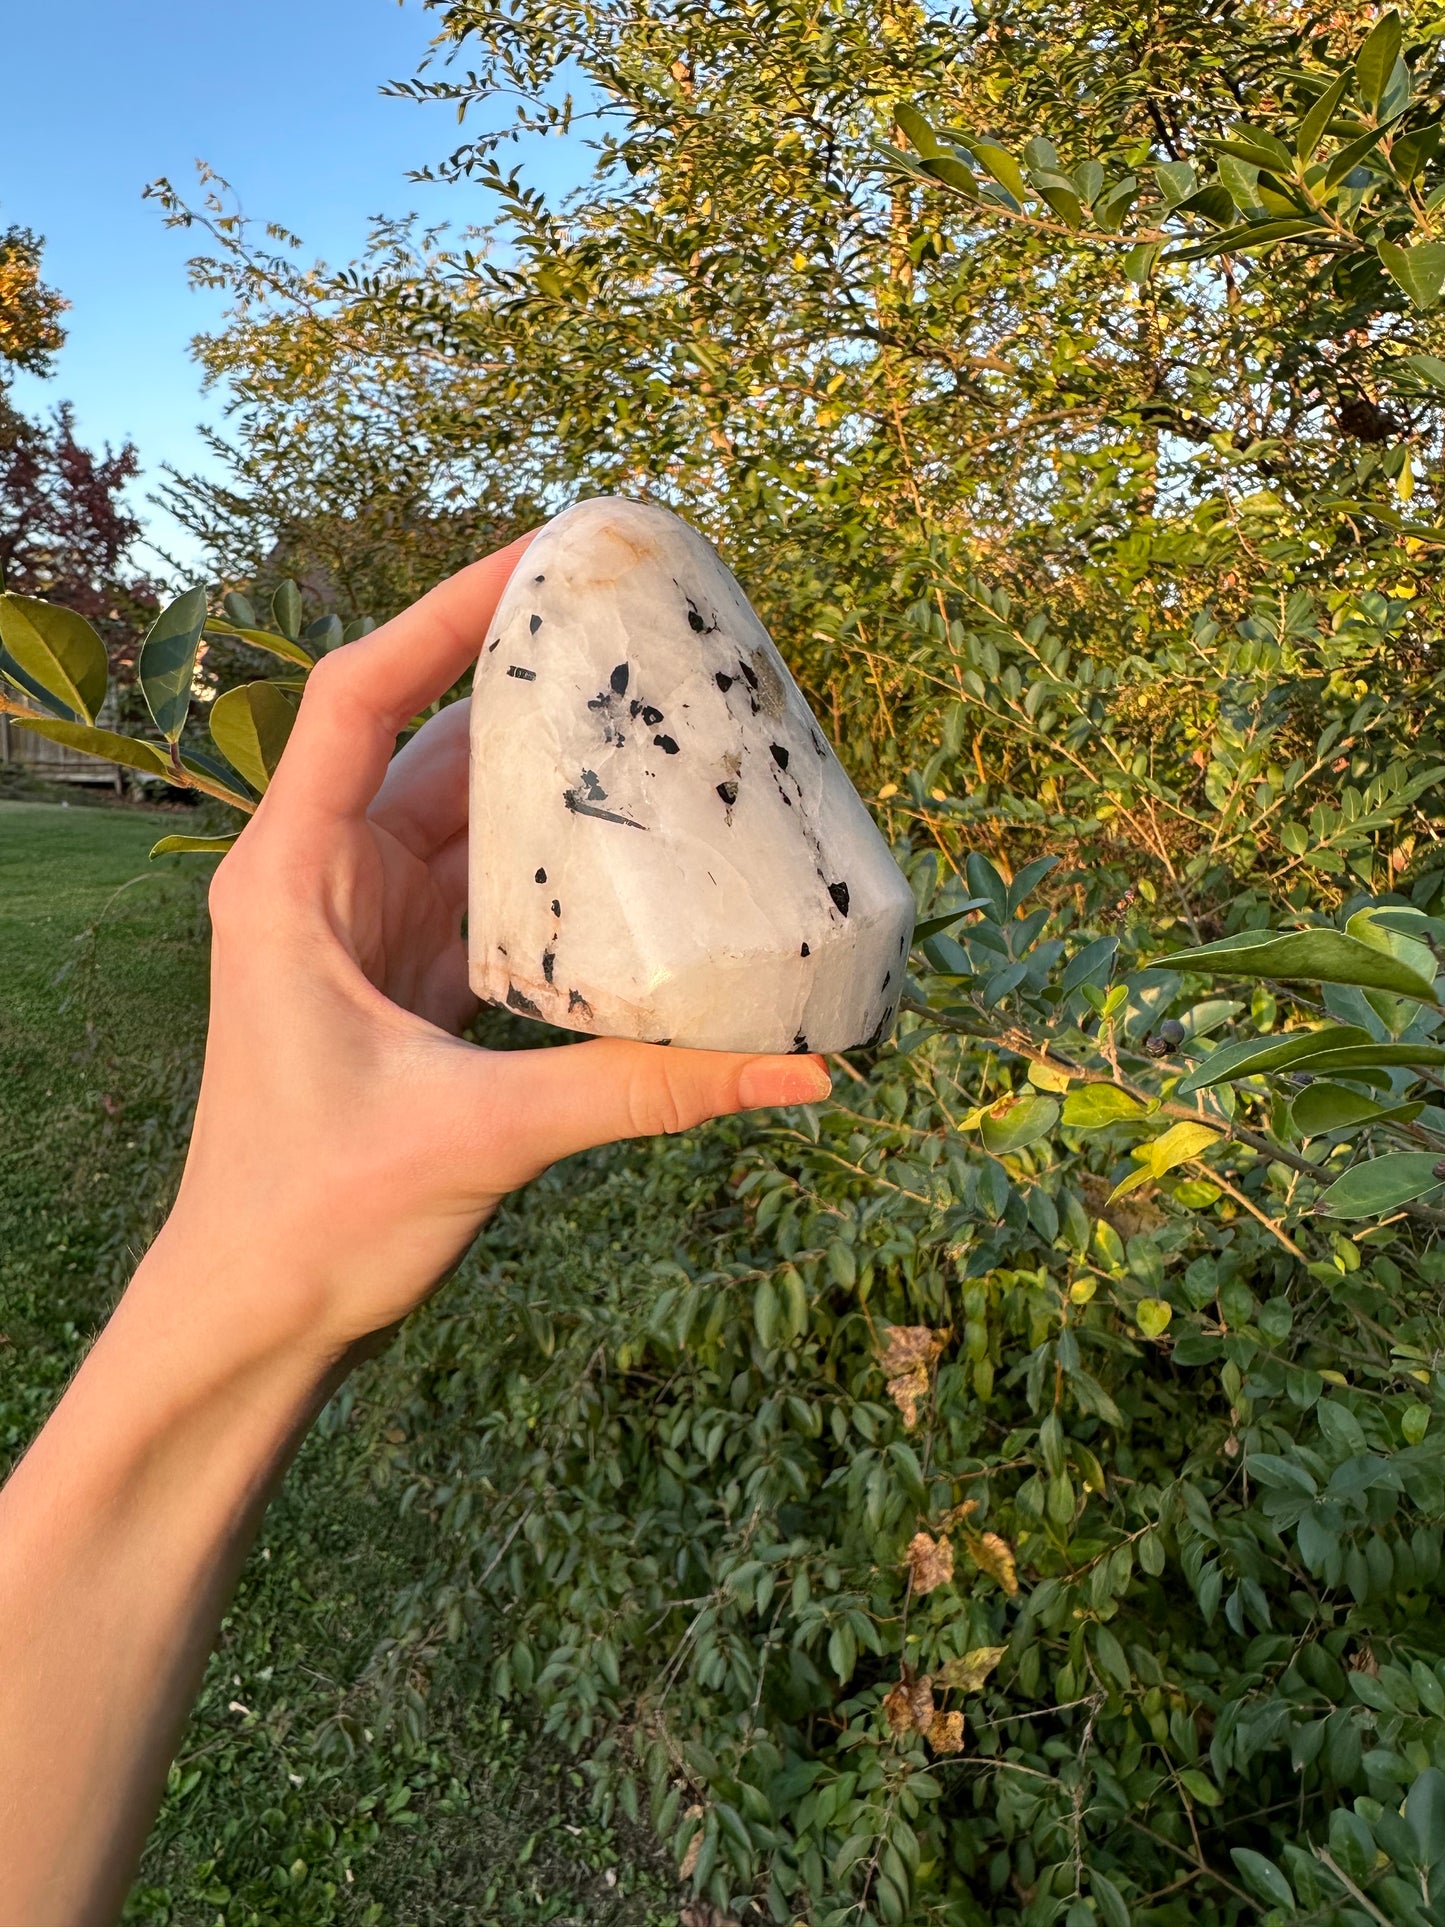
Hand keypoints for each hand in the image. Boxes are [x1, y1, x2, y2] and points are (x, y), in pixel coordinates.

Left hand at [159, 534, 831, 1362]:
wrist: (254, 1315)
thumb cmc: (312, 1219)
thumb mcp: (482, 1135)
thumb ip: (639, 1090)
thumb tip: (794, 1069)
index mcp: (289, 880)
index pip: (356, 696)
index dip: (443, 612)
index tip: (539, 556)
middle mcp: (321, 883)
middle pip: (429, 742)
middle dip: (528, 687)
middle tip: (634, 636)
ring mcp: (365, 929)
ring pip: (468, 820)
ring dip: (553, 784)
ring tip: (653, 729)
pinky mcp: (407, 980)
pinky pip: (489, 893)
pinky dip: (556, 873)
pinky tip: (633, 857)